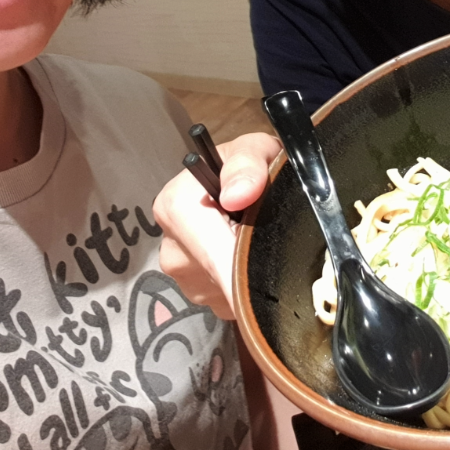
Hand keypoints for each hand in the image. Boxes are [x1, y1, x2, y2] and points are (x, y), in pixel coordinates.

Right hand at [154, 132, 280, 318]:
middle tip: (276, 238)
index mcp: (176, 210)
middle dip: (256, 265)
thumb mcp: (255, 149)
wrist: (238, 186)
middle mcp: (173, 251)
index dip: (250, 265)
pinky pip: (232, 300)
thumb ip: (247, 165)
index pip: (214, 255)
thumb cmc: (248, 165)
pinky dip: (248, 284)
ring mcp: (184, 279)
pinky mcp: (200, 297)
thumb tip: (237, 195)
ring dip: (252, 273)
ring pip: (230, 292)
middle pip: (225, 278)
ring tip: (260, 240)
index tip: (276, 267)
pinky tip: (251, 257)